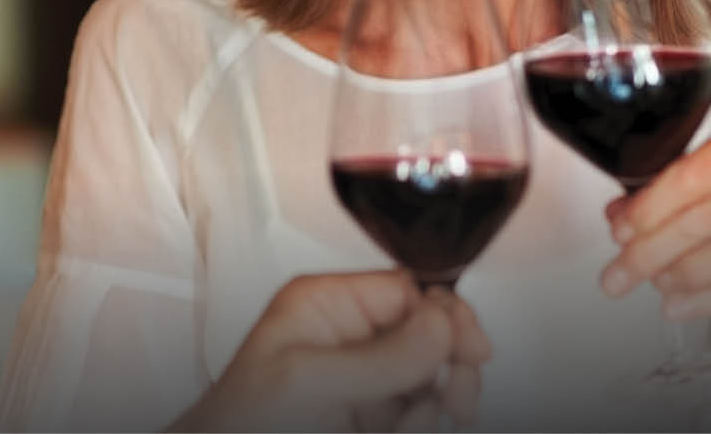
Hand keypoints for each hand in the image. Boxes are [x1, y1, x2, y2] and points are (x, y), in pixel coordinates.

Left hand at [170, 271, 490, 431]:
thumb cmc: (239, 428)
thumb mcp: (309, 384)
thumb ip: (382, 357)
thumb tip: (443, 325)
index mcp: (326, 305)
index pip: (407, 290)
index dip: (446, 316)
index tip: (471, 349)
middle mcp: (349, 336)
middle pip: (430, 333)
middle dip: (450, 364)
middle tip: (457, 397)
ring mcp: (363, 381)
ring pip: (432, 378)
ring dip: (436, 404)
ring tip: (414, 426)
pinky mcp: (371, 419)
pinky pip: (418, 412)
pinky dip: (420, 425)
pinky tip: (401, 432)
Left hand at [598, 114, 710, 319]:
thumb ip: (676, 184)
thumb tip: (619, 218)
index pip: (694, 175)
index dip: (651, 208)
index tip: (619, 233)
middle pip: (706, 219)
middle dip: (652, 252)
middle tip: (615, 277)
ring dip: (680, 276)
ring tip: (652, 285)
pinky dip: (709, 299)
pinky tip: (677, 307)